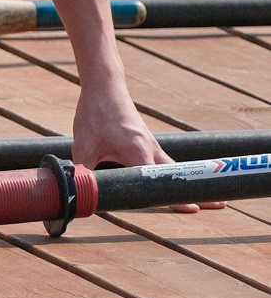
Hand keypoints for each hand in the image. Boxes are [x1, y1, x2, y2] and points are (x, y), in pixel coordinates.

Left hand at [73, 89, 211, 209]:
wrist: (105, 88)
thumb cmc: (95, 114)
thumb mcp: (83, 146)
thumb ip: (82, 172)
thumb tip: (78, 192)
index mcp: (138, 151)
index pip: (160, 181)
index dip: (174, 196)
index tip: (194, 208)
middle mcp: (152, 149)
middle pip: (178, 176)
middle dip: (195, 191)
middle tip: (220, 205)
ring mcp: (153, 145)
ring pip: (174, 169)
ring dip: (186, 183)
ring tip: (206, 198)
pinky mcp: (148, 143)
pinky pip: (165, 163)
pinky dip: (174, 174)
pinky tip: (175, 183)